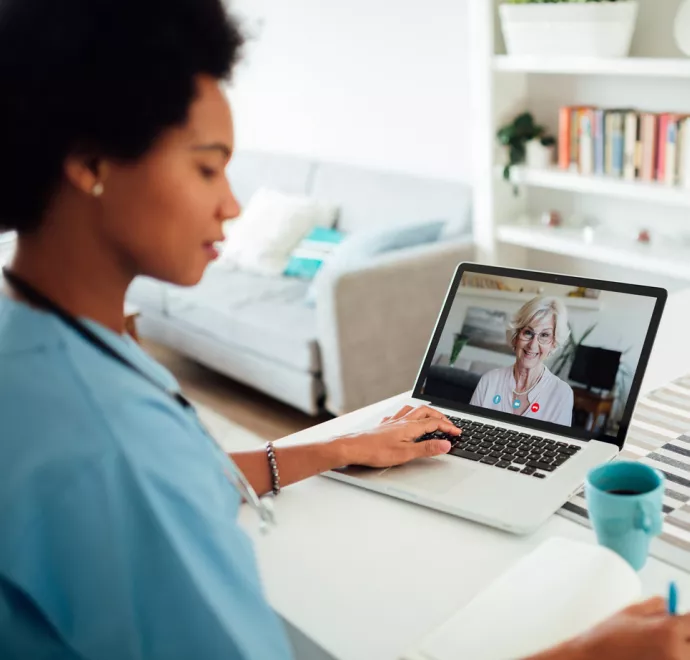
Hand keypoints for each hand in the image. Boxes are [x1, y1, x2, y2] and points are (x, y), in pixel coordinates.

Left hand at [332, 405, 459, 468]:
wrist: (353, 447)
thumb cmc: (375, 451)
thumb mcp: (405, 454)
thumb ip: (426, 448)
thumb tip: (445, 444)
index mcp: (410, 427)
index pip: (434, 423)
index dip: (448, 427)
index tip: (457, 432)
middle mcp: (402, 421)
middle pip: (425, 412)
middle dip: (440, 417)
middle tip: (449, 424)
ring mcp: (392, 421)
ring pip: (412, 410)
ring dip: (425, 412)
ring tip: (431, 416)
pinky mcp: (383, 425)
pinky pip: (399, 414)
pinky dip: (408, 414)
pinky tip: (404, 418)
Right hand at [542, 598, 689, 659]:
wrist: (593, 659)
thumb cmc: (608, 637)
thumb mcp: (631, 612)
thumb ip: (656, 606)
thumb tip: (671, 606)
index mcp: (668, 630)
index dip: (688, 620)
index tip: (683, 621)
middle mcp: (677, 652)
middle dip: (684, 636)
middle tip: (670, 634)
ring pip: (687, 654)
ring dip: (679, 649)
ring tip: (657, 647)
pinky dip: (669, 657)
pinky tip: (653, 655)